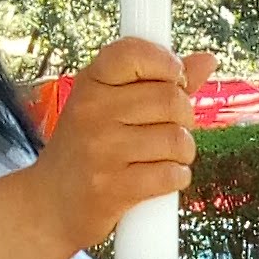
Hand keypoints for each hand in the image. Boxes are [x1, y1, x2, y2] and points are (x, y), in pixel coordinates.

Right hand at [0, 41, 213, 258]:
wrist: (51, 205)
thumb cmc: (86, 151)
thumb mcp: (109, 107)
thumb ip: (158, 83)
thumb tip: (207, 59)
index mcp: (91, 84)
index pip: (135, 52)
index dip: (167, 63)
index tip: (174, 79)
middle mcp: (92, 112)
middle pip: (171, 100)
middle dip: (183, 118)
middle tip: (169, 129)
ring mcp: (102, 151)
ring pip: (177, 140)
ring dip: (182, 153)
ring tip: (162, 158)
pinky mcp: (113, 188)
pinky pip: (171, 175)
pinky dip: (176, 179)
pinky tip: (160, 179)